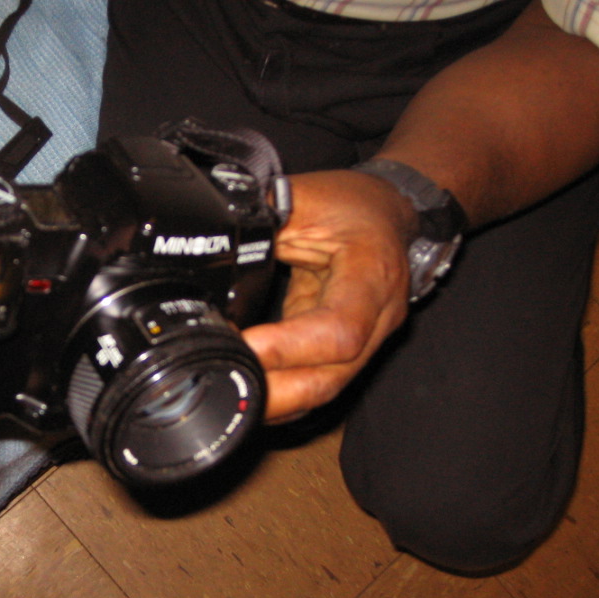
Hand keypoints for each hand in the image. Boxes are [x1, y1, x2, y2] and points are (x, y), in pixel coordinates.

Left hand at [243, 169, 417, 421]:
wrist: (386, 213)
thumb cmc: (352, 205)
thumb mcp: (305, 198)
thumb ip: (261, 220)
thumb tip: (212, 235)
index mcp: (371, 277)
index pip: (340, 331)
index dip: (292, 347)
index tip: (247, 344)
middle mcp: (376, 321)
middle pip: (329, 379)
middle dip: (275, 392)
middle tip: (221, 377)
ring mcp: (363, 343)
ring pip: (320, 390)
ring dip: (271, 399)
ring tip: (223, 387)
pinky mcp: (340, 353)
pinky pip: (311, 383)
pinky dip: (277, 393)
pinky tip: (243, 389)